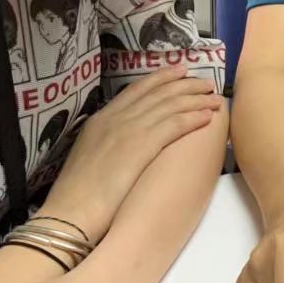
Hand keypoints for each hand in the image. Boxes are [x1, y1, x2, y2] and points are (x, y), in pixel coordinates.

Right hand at [46, 66, 222, 238]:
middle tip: (204, 81)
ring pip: (169, 105)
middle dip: (183, 85)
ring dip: (195, 100)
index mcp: (100, 120)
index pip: (135, 90)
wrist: (70, 211)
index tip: (178, 72)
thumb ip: (104, 143)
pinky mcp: (141, 145)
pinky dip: (193, 118)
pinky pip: (174, 125)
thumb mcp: (87, 157)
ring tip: (213, 98)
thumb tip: (120, 144)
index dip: (160, 79)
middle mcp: (115, 118)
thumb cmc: (76, 195)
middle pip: (156, 93)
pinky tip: (207, 118)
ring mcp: (128, 129)